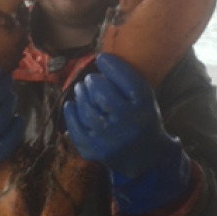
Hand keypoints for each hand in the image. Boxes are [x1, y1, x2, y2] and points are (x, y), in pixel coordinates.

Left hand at [64, 53, 175, 176]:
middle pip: (102, 93)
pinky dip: (71, 113)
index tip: (102, 58)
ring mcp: (108, 139)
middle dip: (92, 81)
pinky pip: (75, 127)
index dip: (111, 65)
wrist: (145, 158)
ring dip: (80, 94)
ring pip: (86, 108)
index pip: (126, 79)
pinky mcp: (94, 151)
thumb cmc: (141, 119)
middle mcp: (128, 124)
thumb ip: (126, 81)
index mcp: (144, 107)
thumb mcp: (145, 100)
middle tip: (90, 79)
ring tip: (81, 88)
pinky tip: (72, 104)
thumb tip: (99, 60)